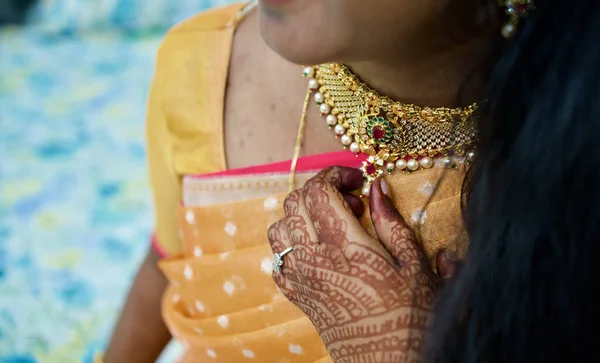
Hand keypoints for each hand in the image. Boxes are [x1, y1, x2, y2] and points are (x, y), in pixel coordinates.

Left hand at [267, 166, 440, 362]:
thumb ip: (392, 221)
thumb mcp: (413, 265)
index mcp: (343, 246)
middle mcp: (312, 259)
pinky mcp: (296, 296)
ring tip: (333, 224)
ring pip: (279, 227)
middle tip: (351, 201)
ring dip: (302, 213)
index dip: (334, 173)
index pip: (317, 190)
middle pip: (294, 201)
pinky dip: (291, 242)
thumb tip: (377, 186)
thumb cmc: (411, 319)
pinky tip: (318, 249)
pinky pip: (277, 257)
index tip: (357, 178)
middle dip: (320, 188)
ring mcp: (299, 279)